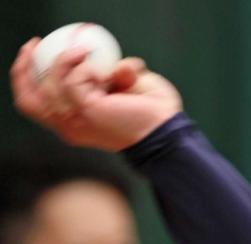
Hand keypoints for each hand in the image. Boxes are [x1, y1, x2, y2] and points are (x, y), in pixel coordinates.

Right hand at [10, 38, 182, 150]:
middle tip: (34, 44)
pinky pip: (71, 81)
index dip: (25, 79)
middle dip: (23, 69)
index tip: (33, 51)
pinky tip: (98, 69)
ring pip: (48, 87)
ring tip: (84, 52)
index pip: (36, 107)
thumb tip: (116, 66)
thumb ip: (116, 77)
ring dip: (64, 62)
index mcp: (74, 125)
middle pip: (28, 101)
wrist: (166, 131)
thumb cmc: (153, 114)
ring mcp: (76, 122)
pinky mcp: (87, 111)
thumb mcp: (128, 91)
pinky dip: (82, 68)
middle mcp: (70, 128)